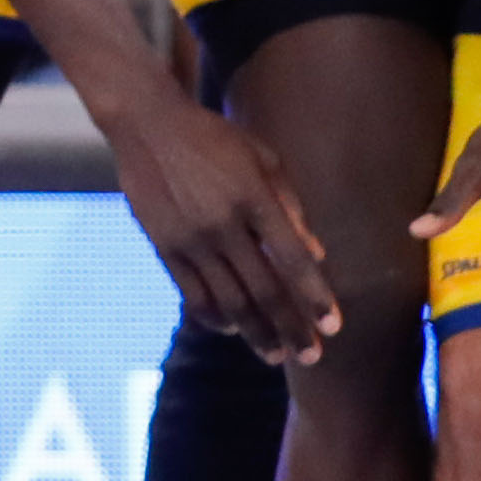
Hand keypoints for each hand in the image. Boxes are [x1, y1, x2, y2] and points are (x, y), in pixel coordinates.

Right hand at [102, 84, 336, 356]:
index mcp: (254, 198)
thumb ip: (291, 209)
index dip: (315, 296)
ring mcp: (190, 238)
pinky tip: (231, 330)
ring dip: (255, 333)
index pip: (292, 259)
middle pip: (263, 289)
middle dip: (291, 328)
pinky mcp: (163, 246)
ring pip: (228, 300)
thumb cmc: (214, 139)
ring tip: (276, 356)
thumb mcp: (263, 160)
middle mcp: (222, 223)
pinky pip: (192, 293)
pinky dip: (214, 317)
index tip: (333, 326)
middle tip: (311, 357)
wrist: (147, 123)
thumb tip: (317, 255)